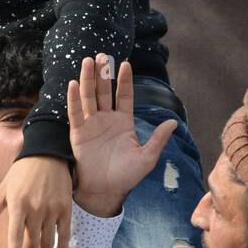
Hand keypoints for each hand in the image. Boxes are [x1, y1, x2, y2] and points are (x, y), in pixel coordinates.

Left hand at [0, 154, 73, 247]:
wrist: (47, 156)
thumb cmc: (21, 173)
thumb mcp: (3, 190)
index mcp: (18, 205)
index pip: (15, 234)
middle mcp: (35, 210)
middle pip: (32, 242)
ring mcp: (51, 211)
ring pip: (48, 242)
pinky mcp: (65, 210)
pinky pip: (64, 234)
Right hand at [70, 56, 176, 219]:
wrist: (106, 191)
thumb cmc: (127, 177)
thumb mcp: (147, 158)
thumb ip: (158, 139)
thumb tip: (173, 122)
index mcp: (124, 123)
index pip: (125, 96)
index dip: (125, 80)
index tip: (125, 63)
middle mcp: (107, 120)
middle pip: (105, 92)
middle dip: (104, 74)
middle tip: (103, 56)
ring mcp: (91, 125)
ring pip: (89, 97)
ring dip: (88, 79)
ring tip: (88, 61)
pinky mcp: (78, 133)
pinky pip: (76, 112)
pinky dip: (74, 99)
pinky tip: (74, 84)